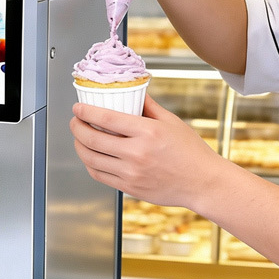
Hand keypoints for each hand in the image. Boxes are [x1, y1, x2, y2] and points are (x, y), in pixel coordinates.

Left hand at [70, 94, 223, 210]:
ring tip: (79, 138)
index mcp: (148, 132)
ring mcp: (131, 173)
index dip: (85, 112)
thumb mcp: (171, 122)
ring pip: (91, 158)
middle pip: (92, 139)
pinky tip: (90, 156)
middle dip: (77, 127)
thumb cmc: (190, 152)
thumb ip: (148, 106)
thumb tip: (131, 91)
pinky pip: (99, 175)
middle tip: (75, 121)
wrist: (203, 183)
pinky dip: (90, 163)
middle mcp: (137, 153)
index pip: (106, 118)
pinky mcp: (129, 187)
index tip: (78, 108)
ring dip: (79, 146)